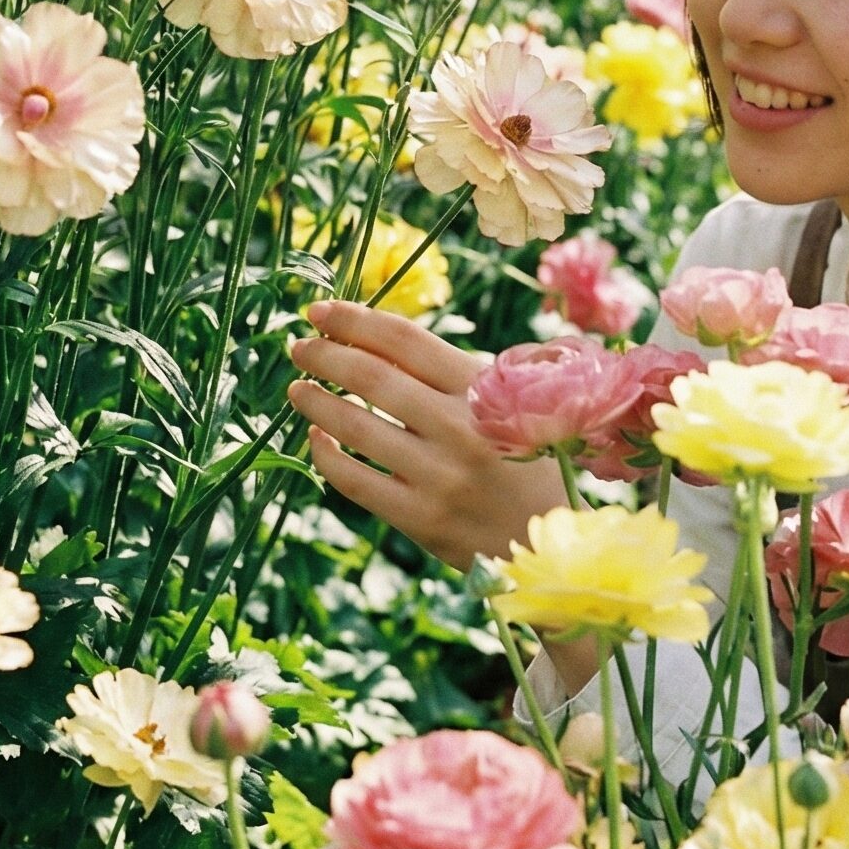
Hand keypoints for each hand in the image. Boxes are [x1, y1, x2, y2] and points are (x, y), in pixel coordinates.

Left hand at [286, 298, 565, 572]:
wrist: (550, 537)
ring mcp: (440, 477)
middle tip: (299, 346)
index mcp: (483, 389)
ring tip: (297, 387)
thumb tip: (367, 339)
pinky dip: (327, 454)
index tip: (319, 311)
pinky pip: (356, 481)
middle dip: (325, 355)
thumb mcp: (502, 402)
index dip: (354, 319)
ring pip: (356, 428)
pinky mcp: (422, 520)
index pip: (405, 340)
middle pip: (373, 377)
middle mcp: (461, 429)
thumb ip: (445, 374)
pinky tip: (315, 436)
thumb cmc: (521, 457)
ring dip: (316, 401)